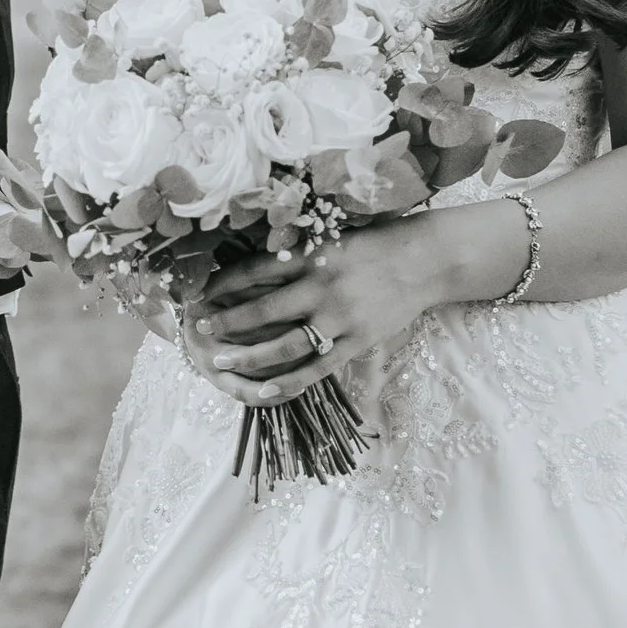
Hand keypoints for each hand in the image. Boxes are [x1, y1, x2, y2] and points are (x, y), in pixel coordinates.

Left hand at [183, 211, 518, 403]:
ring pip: (285, 344)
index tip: (201, 289)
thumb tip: (254, 260)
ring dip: (249, 354)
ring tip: (221, 360)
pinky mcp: (357, 343)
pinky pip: (317, 369)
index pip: (257, 268)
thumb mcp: (335, 237)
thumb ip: (299, 251)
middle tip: (199, 327)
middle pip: (264, 308)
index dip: (225, 281)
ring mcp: (341, 319)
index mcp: (314, 255)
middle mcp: (324, 287)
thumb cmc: (378, 245)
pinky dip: (289, 381)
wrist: (428, 261)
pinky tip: (264, 390)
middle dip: (228, 319)